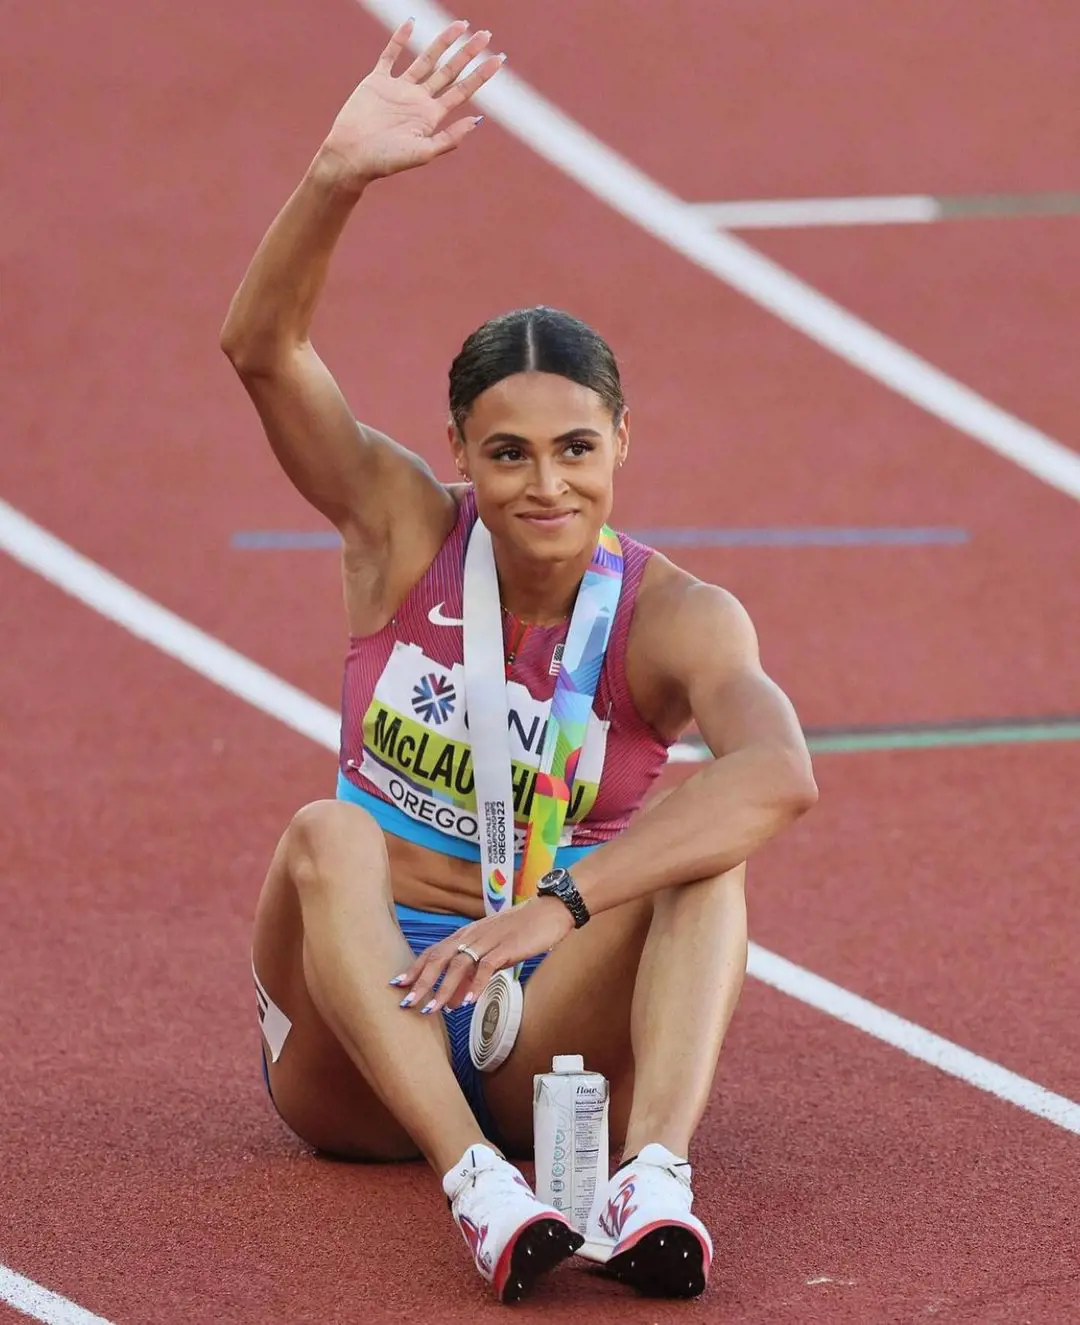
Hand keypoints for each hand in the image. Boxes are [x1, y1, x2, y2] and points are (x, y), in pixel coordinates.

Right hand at [321, 19, 503, 185]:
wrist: (350, 156)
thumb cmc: (385, 161)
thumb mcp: (422, 152)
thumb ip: (449, 138)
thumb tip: (478, 120)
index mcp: (431, 117)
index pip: (462, 90)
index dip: (481, 75)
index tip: (499, 59)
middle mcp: (418, 100)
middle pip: (449, 71)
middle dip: (467, 53)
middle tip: (486, 35)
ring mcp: (398, 88)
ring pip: (426, 59)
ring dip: (443, 42)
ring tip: (461, 24)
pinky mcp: (377, 81)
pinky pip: (390, 55)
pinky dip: (399, 38)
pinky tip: (411, 22)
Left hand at [391, 898, 574, 1014]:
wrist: (549, 911)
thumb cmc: (520, 931)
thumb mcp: (492, 952)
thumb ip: (471, 974)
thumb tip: (453, 1001)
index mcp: (466, 935)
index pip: (434, 951)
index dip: (415, 967)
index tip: (398, 984)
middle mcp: (472, 936)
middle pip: (440, 958)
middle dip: (422, 981)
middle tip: (407, 1002)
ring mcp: (488, 941)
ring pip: (459, 964)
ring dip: (444, 987)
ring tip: (433, 1008)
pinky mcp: (506, 948)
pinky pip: (487, 967)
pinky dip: (476, 984)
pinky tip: (468, 1001)